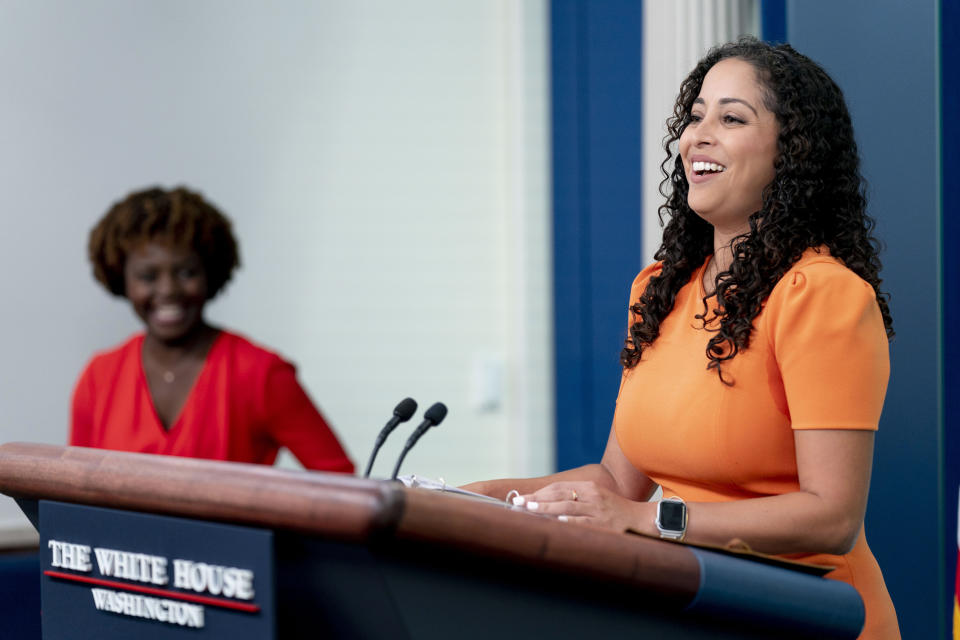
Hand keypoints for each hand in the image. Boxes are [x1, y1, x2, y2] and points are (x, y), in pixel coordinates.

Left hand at [514, 481, 655, 533]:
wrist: (640, 518)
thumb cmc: (614, 509)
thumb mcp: (595, 497)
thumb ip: (576, 497)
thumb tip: (548, 502)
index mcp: (588, 487)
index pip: (558, 487)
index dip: (539, 492)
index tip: (522, 498)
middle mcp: (592, 495)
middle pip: (559, 494)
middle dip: (537, 499)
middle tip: (518, 502)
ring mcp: (597, 510)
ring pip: (568, 506)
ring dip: (547, 508)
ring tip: (530, 509)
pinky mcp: (603, 524)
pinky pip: (583, 522)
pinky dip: (569, 521)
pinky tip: (556, 521)